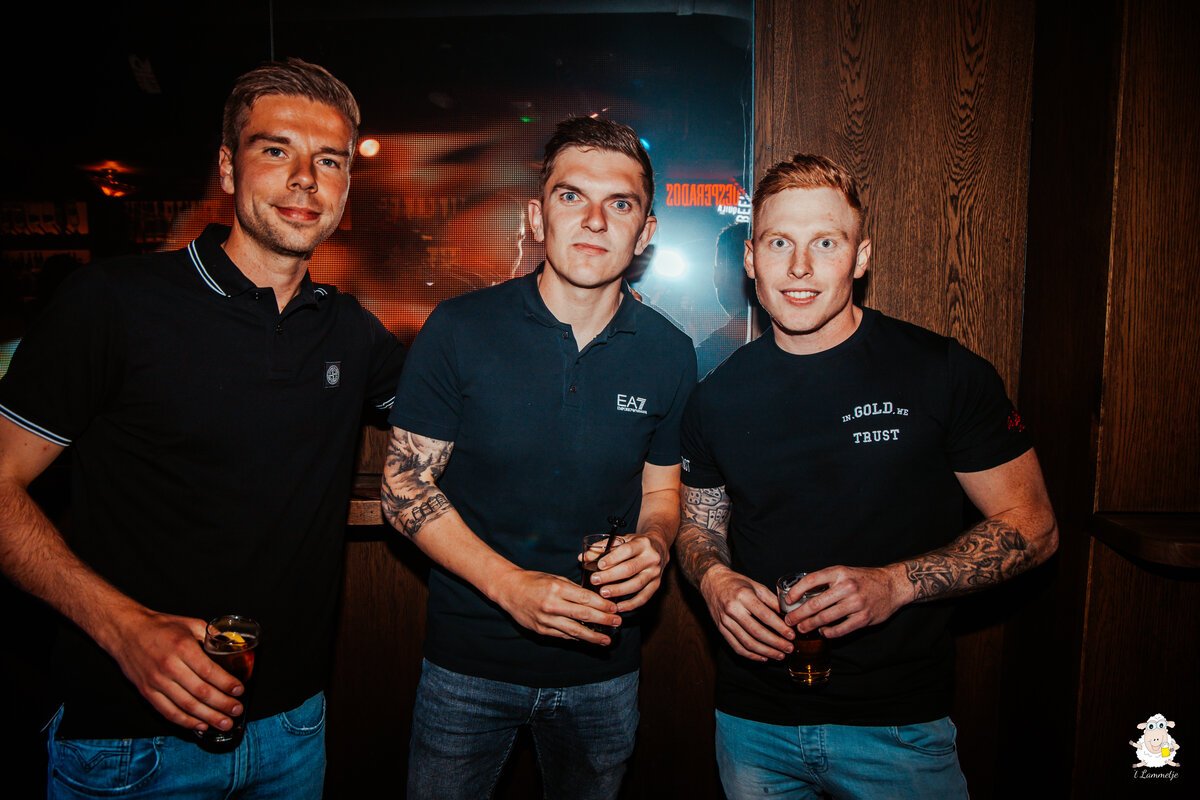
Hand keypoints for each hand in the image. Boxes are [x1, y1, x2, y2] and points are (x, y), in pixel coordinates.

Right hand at [103, 609, 247, 733]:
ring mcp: (156, 682)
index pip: (209, 671)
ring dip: (208, 717)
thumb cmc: (160, 627)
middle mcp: (169, 667)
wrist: (126, 632)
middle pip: (201, 692)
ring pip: (186, 706)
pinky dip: (186, 721)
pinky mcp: (147, 692)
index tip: (239, 690)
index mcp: (182, 648)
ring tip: (225, 723)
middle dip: (222, 704)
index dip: (226, 683)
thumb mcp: (190, 624)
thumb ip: (211, 636)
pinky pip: (168, 712)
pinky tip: (201, 725)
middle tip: (237, 710)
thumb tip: (232, 645)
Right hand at [491, 568, 620, 645]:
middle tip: (617, 623)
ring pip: (575, 630)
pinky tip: (587, 639)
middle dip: (603, 620)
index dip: (603, 605)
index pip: (585, 599)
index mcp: (557, 588)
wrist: (509, 590)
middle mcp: (552, 605)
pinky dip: (577, 637)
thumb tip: (594, 599)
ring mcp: (546, 619)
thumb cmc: (534, 581)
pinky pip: (563, 635)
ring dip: (593, 636)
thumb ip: (573, 589)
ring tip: (606, 640)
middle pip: (584, 615)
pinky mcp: (541, 630)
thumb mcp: (555, 578)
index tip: (615, 608)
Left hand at [585, 533, 669, 611]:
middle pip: (630, 569)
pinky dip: (631, 604)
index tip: (599, 565)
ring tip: (603, 593)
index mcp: (642, 543)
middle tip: (594, 580)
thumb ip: (602, 547)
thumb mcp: (622, 540)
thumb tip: (583, 558)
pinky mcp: (656, 585)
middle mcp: (651, 558)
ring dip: (618, 591)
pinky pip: (644, 597)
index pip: (626, 550)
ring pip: (636, 584)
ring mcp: (655, 572)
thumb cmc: (636, 544)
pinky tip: (618, 607)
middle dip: (610, 576)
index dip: (612, 558)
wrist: (660, 546)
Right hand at [698, 566, 793, 661]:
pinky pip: (736, 646)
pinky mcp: (721, 629)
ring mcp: (725, 621)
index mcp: (743, 596)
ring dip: (766, 651)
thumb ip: (772, 600)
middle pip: (757, 632)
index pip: (765, 615)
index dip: (780, 627)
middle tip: (789, 648)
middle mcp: (733, 609)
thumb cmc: (736, 583)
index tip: (791, 635)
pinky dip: (751, 655)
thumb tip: (788, 614)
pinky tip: (763, 657)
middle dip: (775, 643)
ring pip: (747, 642)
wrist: (712, 582)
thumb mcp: (756, 586)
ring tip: (779, 655)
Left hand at [783, 564, 910, 637]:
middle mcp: (846, 587)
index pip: (811, 580)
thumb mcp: (844, 572)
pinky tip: (822, 632)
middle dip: (798, 614)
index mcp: (839, 573)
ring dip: (810, 625)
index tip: (787, 599)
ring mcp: (856, 603)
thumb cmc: (863, 579)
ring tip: (801, 628)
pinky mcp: (864, 618)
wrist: (892, 585)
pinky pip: (841, 629)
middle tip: (789, 620)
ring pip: (826, 618)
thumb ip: (826, 581)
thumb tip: (801, 593)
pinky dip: (829, 632)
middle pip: (815, 604)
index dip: (796, 591)